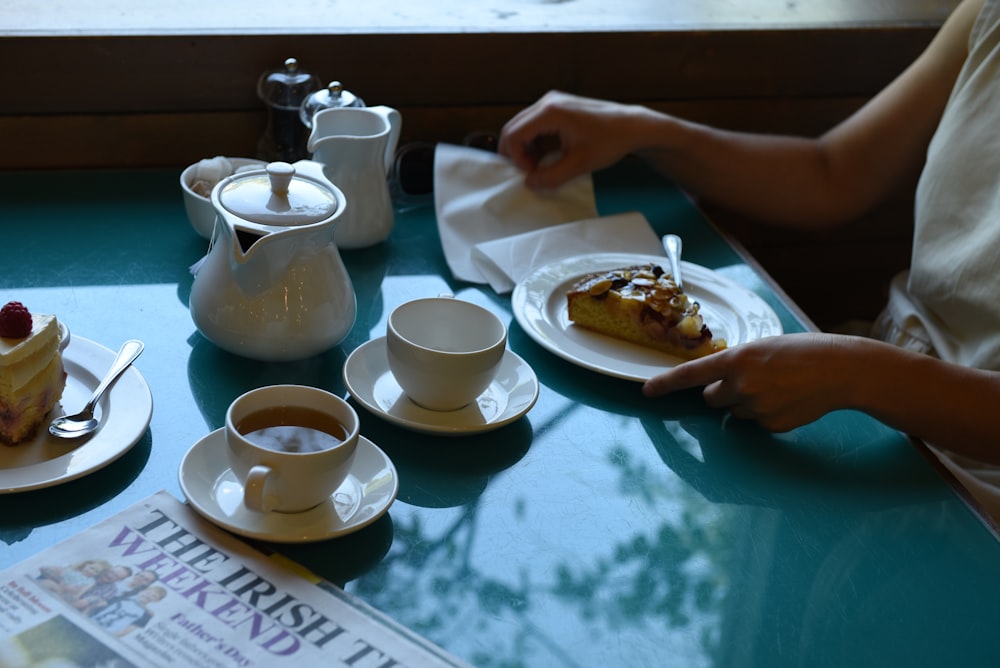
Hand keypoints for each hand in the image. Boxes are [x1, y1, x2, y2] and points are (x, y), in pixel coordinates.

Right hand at [498, 90, 648, 189]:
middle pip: (513, 128)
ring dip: (524, 147)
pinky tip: (546, 154)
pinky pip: (534, 123)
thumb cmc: (609, 142)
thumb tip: (529, 183)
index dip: (517, 158)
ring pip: (522, 126)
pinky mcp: (557, 105)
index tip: (532, 174)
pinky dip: (533, 140)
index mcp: (550, 112)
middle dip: (517, 153)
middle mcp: (547, 101)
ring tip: (539, 165)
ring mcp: (552, 101)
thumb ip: (552, 176)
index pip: (514, 135)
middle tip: (532, 172)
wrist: (631, 126)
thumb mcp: (579, 164)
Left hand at [642, 333, 860, 431]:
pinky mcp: (771, 425)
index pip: (690, 375)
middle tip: (751, 379)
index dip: (665, 384)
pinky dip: (765, 414)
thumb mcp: (761, 347)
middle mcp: (741, 385)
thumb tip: (714, 386)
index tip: (646, 391)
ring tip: (777, 387)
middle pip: (711, 398)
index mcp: (736, 359)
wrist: (840, 369)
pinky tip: (788, 400)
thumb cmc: (801, 352)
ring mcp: (756, 408)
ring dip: (745, 402)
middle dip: (722, 391)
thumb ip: (734, 365)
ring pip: (733, 411)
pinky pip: (755, 422)